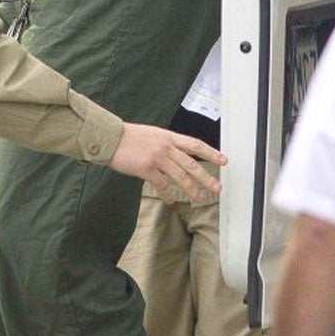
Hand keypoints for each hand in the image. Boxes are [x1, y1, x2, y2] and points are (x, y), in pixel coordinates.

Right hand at [109, 124, 225, 201]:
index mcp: (168, 136)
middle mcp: (165, 146)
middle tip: (217, 187)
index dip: (211, 152)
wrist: (110, 137)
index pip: (195, 144)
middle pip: (192, 163)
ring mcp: (156, 158)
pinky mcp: (146, 169)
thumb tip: (177, 156)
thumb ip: (166, 144)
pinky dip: (168, 194)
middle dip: (206, 177)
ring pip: (181, 176)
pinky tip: (171, 200)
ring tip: (200, 198)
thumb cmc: (129, 136)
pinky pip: (162, 185)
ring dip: (192, 189)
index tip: (223, 160)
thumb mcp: (152, 135)